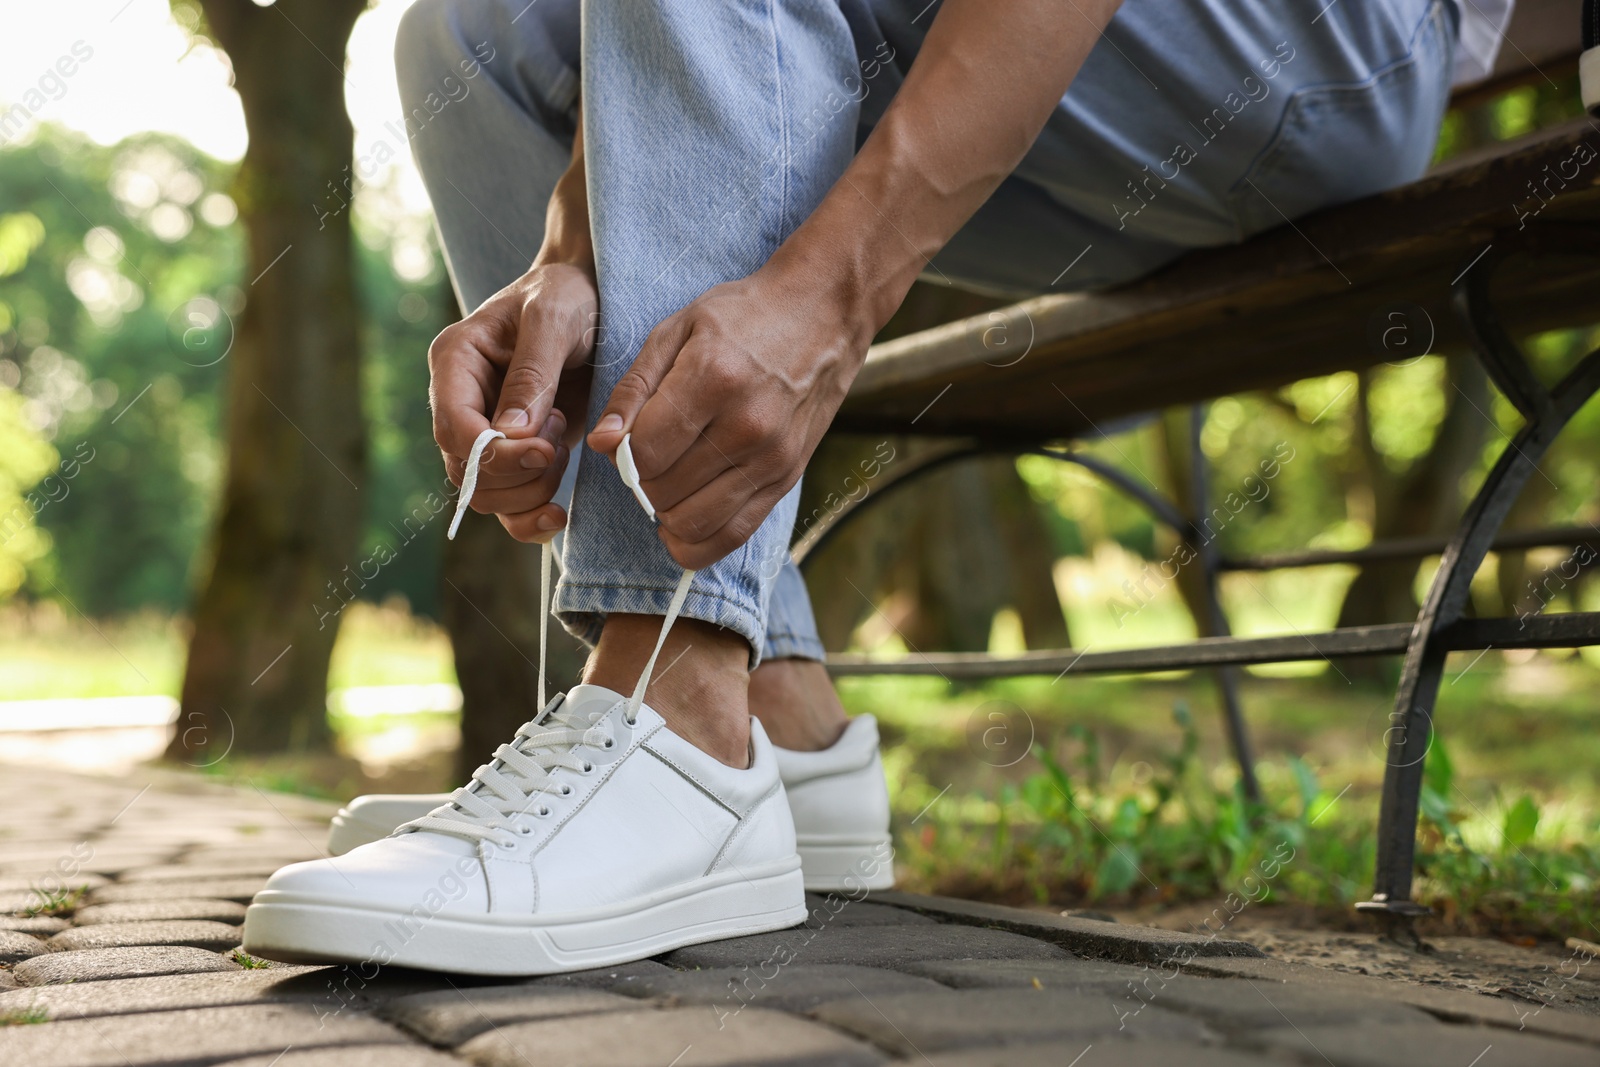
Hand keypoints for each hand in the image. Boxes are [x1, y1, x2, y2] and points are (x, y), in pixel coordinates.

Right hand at [429, 261, 595, 541]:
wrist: (591, 296)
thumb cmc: (569, 294)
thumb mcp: (555, 318)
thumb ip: (533, 373)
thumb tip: (510, 434)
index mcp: (456, 361)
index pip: (454, 427)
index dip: (494, 453)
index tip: (544, 450)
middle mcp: (462, 400)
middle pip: (467, 471)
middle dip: (517, 474)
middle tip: (560, 442)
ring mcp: (487, 430)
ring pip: (486, 495)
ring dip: (531, 492)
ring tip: (563, 447)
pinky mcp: (515, 452)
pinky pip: (508, 505)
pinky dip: (530, 519)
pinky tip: (559, 513)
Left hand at [587, 263, 871, 568]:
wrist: (823, 315)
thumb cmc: (743, 317)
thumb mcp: (677, 329)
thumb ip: (634, 388)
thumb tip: (600, 442)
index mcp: (714, 378)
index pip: (646, 453)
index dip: (622, 454)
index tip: (627, 438)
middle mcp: (747, 425)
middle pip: (664, 491)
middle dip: (641, 481)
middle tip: (649, 456)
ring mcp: (772, 457)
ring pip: (693, 522)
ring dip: (665, 513)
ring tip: (667, 482)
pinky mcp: (787, 478)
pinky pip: (733, 536)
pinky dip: (698, 542)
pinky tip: (682, 522)